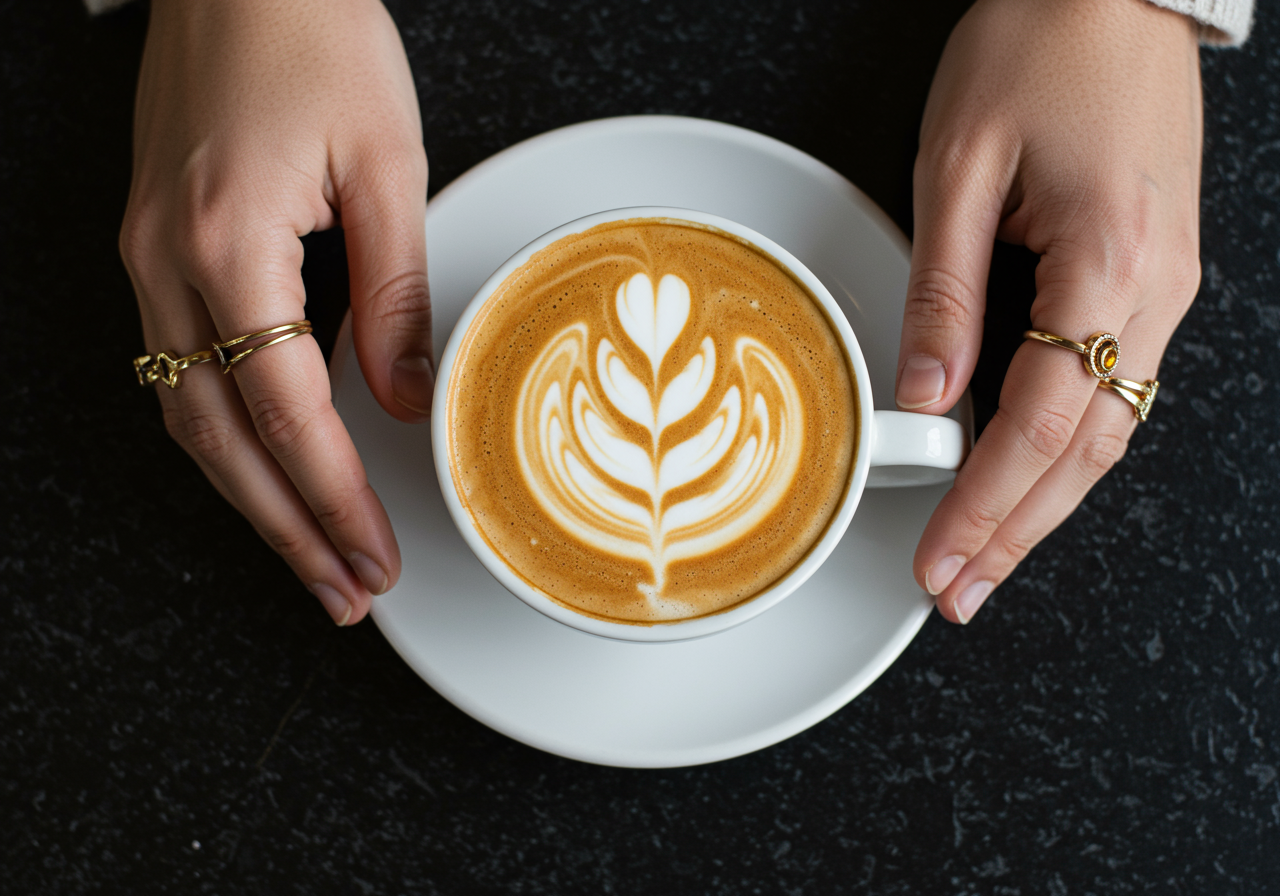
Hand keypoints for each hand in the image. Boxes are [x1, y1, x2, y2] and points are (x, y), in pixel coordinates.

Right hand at [121, 0, 431, 624]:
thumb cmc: (312, 29)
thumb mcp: (387, 157)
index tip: (374, 555)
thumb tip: (404, 398)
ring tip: (310, 559)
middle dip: (286, 529)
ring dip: (250, 499)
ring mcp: (147, 257)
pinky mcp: (156, 247)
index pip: (285, 411)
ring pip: (188, 417)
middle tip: (343, 594)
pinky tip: (265, 475)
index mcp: (226, 239)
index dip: (334, 498)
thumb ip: (393, 288)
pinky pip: (181, 371)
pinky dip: (226, 440)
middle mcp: (166, 261)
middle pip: (219, 440)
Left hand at [896, 0, 1201, 622]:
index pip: (1039, 424)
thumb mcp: (958, 167)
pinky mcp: (1155, 271)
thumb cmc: (1039, 43)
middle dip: (1018, 533)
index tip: (939, 562)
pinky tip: (1028, 479)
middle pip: (1086, 451)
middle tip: (959, 593)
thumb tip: (925, 398)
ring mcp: (1167, 284)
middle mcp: (1156, 288)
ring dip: (1044, 503)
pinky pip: (1114, 385)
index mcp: (1109, 261)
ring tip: (986, 558)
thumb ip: (943, 292)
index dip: (985, 506)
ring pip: (1109, 429)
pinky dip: (1067, 446)